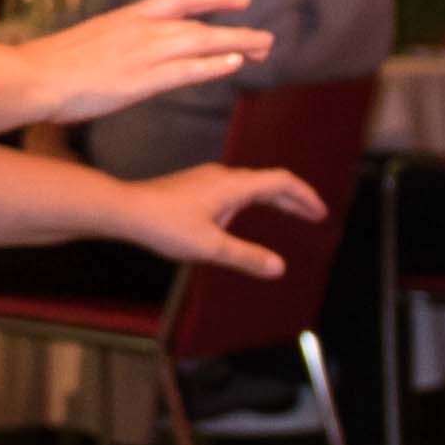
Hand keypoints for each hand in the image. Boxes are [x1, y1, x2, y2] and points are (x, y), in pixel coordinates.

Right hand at [13, 0, 274, 126]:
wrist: (30, 77)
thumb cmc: (47, 66)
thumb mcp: (86, 43)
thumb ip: (113, 45)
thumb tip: (123, 54)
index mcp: (126, 16)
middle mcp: (140, 28)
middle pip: (200, 21)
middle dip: (235, 27)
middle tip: (265, 38)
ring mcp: (141, 53)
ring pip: (201, 42)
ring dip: (236, 44)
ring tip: (264, 49)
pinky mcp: (140, 80)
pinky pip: (186, 70)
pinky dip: (212, 66)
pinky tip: (234, 66)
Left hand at [105, 158, 311, 286]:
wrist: (125, 210)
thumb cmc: (164, 226)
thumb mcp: (210, 247)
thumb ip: (246, 257)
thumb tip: (278, 267)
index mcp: (233, 186)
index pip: (281, 181)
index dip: (304, 196)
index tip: (320, 212)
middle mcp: (223, 176)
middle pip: (268, 182)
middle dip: (293, 199)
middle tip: (313, 215)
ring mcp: (206, 179)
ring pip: (250, 185)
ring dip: (272, 199)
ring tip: (287, 215)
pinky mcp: (193, 186)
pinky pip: (233, 189)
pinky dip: (251, 200)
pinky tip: (241, 216)